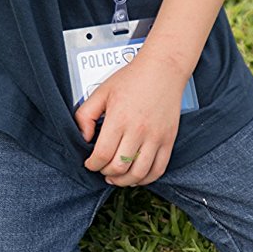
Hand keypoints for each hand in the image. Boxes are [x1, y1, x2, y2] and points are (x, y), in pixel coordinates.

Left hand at [75, 53, 184, 186]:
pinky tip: (137, 177)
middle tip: (102, 169)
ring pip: (139, 173)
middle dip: (106, 173)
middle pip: (119, 167)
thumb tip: (83, 137)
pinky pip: (159, 169)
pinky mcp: (168, 140)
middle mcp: (138, 130)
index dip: (92, 165)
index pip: (102, 155)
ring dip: (124, 181)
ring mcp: (156, 137)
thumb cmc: (132, 78)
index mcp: (119, 119)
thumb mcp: (101, 92)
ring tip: (117, 178)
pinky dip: (147, 179)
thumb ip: (85, 115)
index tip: (90, 163)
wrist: (163, 69)